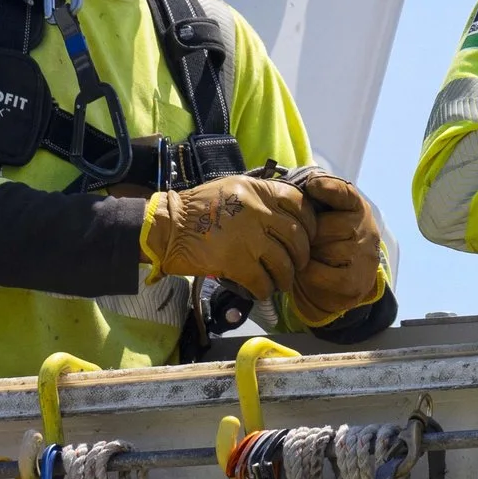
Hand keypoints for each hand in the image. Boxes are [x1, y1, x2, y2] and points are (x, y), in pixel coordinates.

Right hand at [143, 175, 312, 299]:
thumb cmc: (198, 208)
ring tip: (280, 283)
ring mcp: (247, 237)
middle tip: (295, 265)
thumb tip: (286, 215)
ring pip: (284, 263)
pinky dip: (264, 290)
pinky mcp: (236, 262)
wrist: (168, 226)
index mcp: (257, 190)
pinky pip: (262, 282)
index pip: (299, 203)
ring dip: (285, 278)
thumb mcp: (233, 188)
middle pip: (297, 236)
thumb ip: (260, 197)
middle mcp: (257, 210)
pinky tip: (260, 291)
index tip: (307, 236)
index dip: (309, 223)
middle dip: (301, 256)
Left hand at [282, 167, 385, 321]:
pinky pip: (317, 273)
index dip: (328, 188)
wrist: (340, 286)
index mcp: (358, 208)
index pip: (345, 194)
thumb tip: (303, 183)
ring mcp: (363, 257)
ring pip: (320, 250)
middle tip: (308, 240)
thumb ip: (317, 200)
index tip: (312, 184)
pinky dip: (307, 273)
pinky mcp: (354, 282)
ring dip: (307, 255)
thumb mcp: (326, 216)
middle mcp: (366, 230)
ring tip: (311, 257)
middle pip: (322, 226)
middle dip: (308, 234)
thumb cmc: (326, 242)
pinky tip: (310, 271)